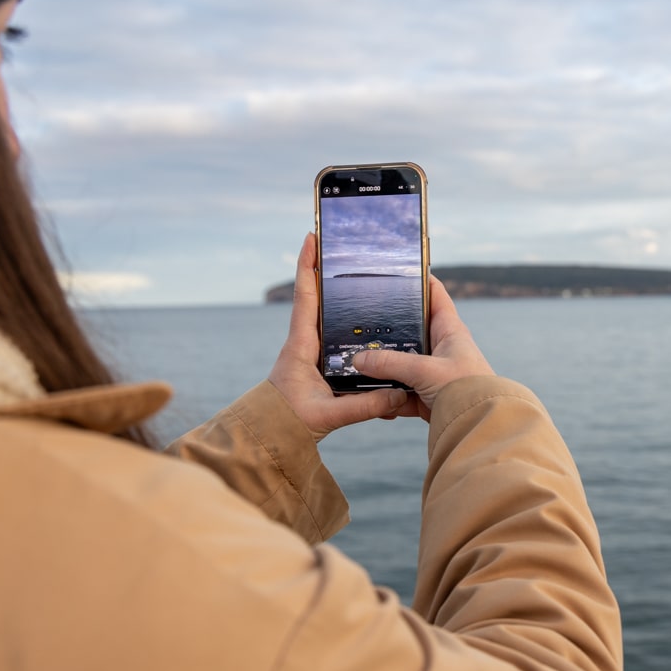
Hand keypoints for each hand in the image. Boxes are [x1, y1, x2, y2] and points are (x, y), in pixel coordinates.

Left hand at [267, 233, 407, 440]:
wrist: (271, 434)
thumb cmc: (291, 421)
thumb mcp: (329, 415)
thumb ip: (364, 406)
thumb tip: (399, 395)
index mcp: (302, 344)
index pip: (305, 295)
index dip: (308, 265)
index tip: (312, 236)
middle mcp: (304, 340)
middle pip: (314, 294)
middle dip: (324, 266)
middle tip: (338, 242)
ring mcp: (309, 349)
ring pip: (322, 311)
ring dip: (333, 290)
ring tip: (352, 269)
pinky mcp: (316, 361)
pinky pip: (330, 330)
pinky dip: (340, 315)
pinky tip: (359, 314)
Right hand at [350, 275, 494, 420]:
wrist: (480, 427)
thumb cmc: (465, 390)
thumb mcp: (425, 371)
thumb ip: (391, 364)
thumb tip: (358, 360)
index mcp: (450, 330)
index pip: (435, 294)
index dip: (419, 280)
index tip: (397, 270)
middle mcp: (443, 348)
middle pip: (411, 330)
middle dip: (388, 329)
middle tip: (361, 321)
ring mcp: (435, 373)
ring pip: (403, 363)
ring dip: (384, 368)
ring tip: (358, 364)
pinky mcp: (429, 396)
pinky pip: (402, 392)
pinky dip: (389, 397)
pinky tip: (373, 400)